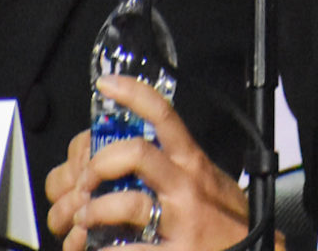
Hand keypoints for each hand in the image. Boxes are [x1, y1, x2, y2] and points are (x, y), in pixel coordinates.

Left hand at [47, 75, 277, 250]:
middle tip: (87, 176)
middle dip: (102, 162)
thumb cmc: (232, 220)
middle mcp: (186, 186)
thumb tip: (140, 152)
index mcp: (193, 162)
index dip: (133, 94)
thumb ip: (180, 167)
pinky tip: (96, 249)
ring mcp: (181, 222)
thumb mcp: (212, 182)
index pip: (163, 115)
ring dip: (96, 209)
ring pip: (128, 203)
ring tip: (85, 217)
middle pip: (137, 153)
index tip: (107, 84)